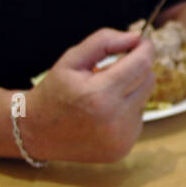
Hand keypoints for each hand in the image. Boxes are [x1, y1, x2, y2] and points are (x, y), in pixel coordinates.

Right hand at [25, 28, 154, 161]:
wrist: (37, 132)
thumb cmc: (54, 92)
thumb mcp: (72, 59)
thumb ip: (104, 42)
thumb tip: (135, 37)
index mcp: (100, 95)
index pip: (142, 65)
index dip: (145, 49)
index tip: (142, 41)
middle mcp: (115, 120)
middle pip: (148, 81)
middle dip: (136, 69)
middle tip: (113, 69)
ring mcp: (121, 138)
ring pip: (144, 100)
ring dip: (130, 92)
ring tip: (101, 96)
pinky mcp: (123, 149)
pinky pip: (137, 119)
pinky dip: (126, 112)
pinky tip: (103, 115)